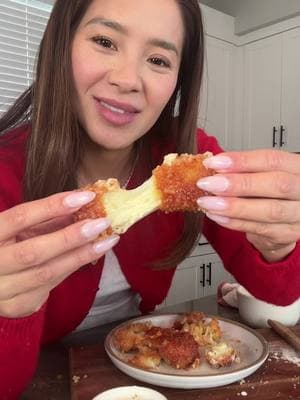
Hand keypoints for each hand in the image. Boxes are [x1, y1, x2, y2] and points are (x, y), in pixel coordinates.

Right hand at [0, 191, 118, 317]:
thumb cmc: (6, 245)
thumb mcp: (18, 228)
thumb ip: (45, 219)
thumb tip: (83, 205)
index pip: (20, 218)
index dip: (53, 206)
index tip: (86, 196)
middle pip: (34, 251)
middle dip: (71, 236)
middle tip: (103, 222)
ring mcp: (2, 289)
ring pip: (47, 272)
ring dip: (81, 255)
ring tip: (108, 240)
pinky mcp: (17, 305)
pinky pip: (51, 285)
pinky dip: (73, 268)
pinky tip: (92, 255)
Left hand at [197, 149, 299, 261]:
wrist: (285, 220)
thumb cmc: (271, 191)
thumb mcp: (262, 174)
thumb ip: (244, 170)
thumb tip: (213, 166)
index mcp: (298, 167)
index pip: (273, 160)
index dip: (242, 160)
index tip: (214, 162)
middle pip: (277, 184)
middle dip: (238, 184)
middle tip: (209, 184)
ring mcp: (299, 214)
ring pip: (270, 211)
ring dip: (233, 206)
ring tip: (208, 202)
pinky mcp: (289, 234)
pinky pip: (260, 229)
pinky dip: (235, 222)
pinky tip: (217, 216)